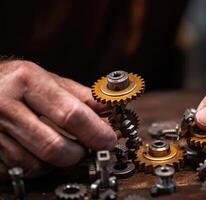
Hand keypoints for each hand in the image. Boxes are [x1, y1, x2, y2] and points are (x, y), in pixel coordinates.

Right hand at [0, 60, 115, 178]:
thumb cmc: (16, 82)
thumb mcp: (48, 79)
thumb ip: (80, 96)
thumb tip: (109, 112)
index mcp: (27, 80)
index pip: (70, 114)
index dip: (95, 132)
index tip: (108, 140)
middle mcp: (5, 104)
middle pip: (54, 146)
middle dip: (79, 153)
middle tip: (87, 148)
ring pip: (36, 164)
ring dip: (57, 162)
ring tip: (62, 147)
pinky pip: (18, 170)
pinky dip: (36, 166)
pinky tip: (38, 151)